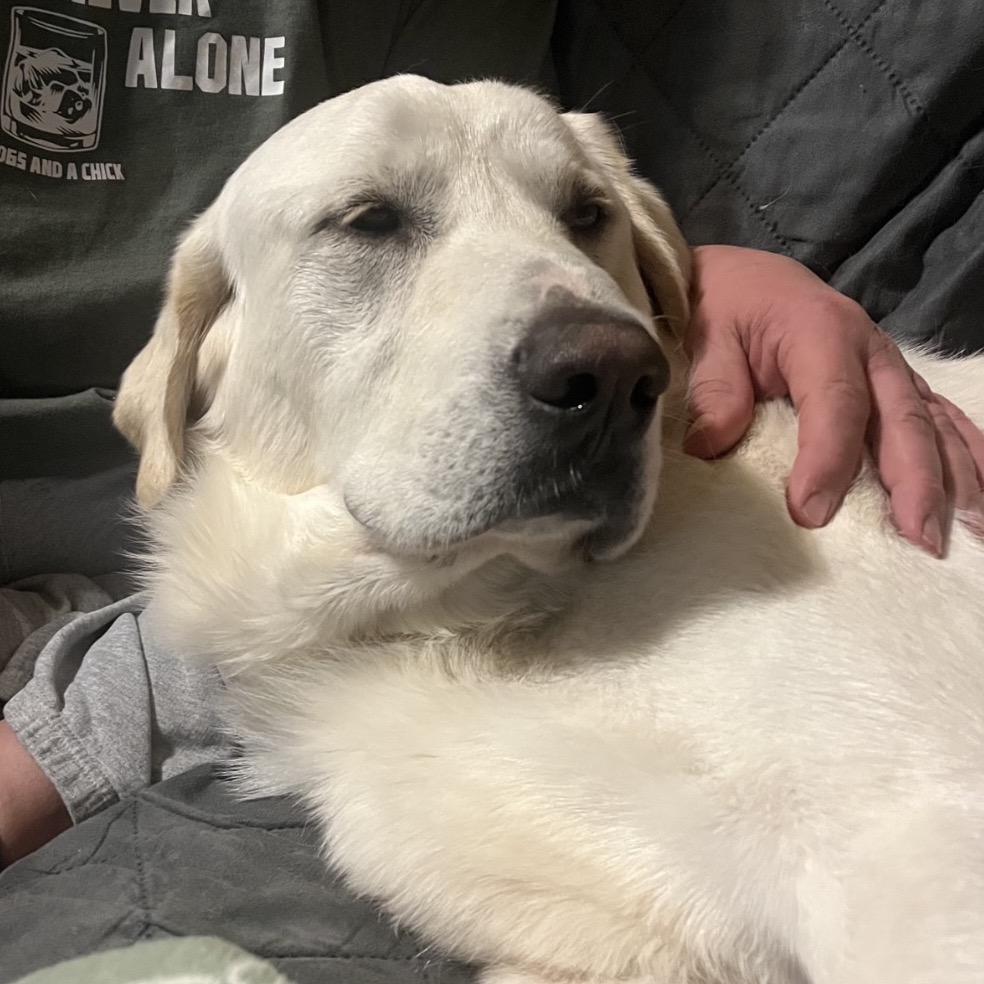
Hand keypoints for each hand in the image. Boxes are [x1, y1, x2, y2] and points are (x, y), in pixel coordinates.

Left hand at [683, 245, 983, 555]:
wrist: (743, 281)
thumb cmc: (726, 309)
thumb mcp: (709, 339)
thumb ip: (714, 393)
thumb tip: (710, 449)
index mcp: (821, 331)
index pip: (836, 403)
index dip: (828, 460)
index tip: (810, 513)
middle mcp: (869, 348)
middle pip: (902, 419)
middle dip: (916, 484)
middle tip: (919, 539)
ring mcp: (890, 367)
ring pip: (934, 424)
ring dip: (954, 479)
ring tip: (970, 532)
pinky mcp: (897, 383)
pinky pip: (942, 419)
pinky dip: (966, 456)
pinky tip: (978, 496)